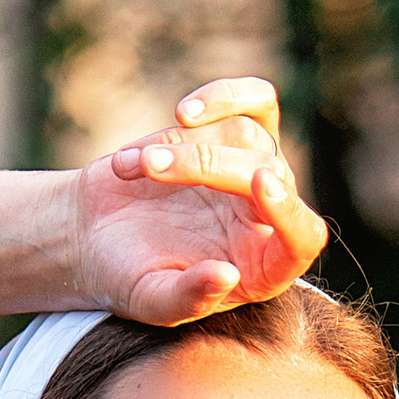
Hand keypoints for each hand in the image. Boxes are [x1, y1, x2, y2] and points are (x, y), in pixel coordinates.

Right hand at [68, 77, 328, 326]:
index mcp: (261, 268)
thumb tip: (228, 276)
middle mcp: (265, 219)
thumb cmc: (128, 276)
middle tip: (153, 168)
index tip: (259, 184)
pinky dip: (220, 98)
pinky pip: (254, 101)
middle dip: (207, 165)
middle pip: (268, 173)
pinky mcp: (237, 135)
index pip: (302, 240)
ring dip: (185, 143)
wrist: (96, 232)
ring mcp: (254, 172)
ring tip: (138, 165)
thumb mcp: (151, 299)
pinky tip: (183, 113)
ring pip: (248, 135)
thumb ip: (189, 298)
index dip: (289, 212)